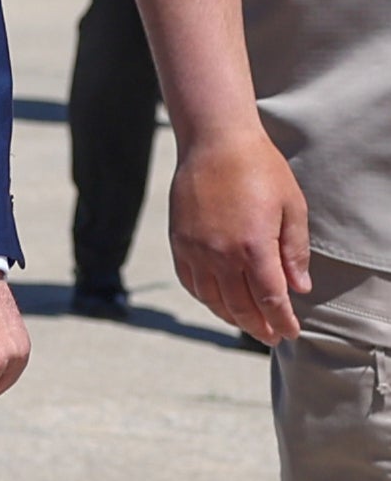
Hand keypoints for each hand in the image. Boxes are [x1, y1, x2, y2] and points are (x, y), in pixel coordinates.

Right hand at [168, 126, 312, 343]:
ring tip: (246, 324)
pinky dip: (205, 298)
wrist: (215, 144)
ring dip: (231, 317)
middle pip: (241, 306)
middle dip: (259, 326)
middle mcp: (221, 254)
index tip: (291, 332)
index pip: (271, 299)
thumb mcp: (292, 208)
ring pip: (212, 299)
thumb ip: (295, 252)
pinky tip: (217, 301)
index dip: (283, 321)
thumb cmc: (260, 170)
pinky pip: (190, 282)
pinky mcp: (179, 242)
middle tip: (271, 337)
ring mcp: (196, 250)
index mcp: (254, 247)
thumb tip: (299, 288)